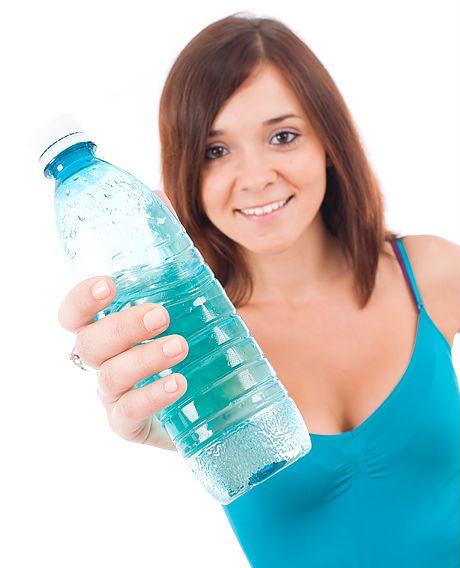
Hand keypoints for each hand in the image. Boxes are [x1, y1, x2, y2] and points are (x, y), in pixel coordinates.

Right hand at [57, 189, 188, 450]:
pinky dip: (148, 399)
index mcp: (110, 325)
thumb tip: (155, 193)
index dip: (81, 299)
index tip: (108, 284)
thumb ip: (170, 246)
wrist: (228, 381)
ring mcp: (120, 394)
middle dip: (120, 327)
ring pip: (108, 379)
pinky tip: (177, 383)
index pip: (74, 313)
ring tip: (179, 345)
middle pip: (87, 345)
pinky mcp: (139, 424)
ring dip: (140, 360)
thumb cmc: (196, 329)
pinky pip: (127, 417)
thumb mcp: (189, 285)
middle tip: (160, 313)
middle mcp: (107, 359)